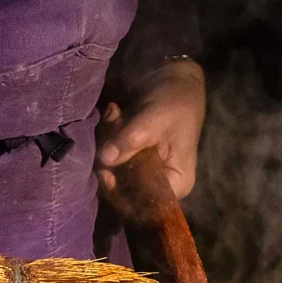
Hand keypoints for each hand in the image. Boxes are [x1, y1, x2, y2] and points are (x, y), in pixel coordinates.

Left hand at [97, 60, 204, 199]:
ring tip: (114, 115)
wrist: (175, 77)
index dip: (122, 195)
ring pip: (117, 174)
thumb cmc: (175, 101)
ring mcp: (147, 172)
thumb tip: (105, 159)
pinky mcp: (135, 159)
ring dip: (109, 145)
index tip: (105, 173)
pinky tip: (114, 115)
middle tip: (109, 131)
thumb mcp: (154, 120)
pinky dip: (110, 138)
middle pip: (127, 191)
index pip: (146, 205)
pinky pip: (115, 159)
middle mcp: (162, 183)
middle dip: (112, 164)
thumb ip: (130, 141)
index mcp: (177, 183)